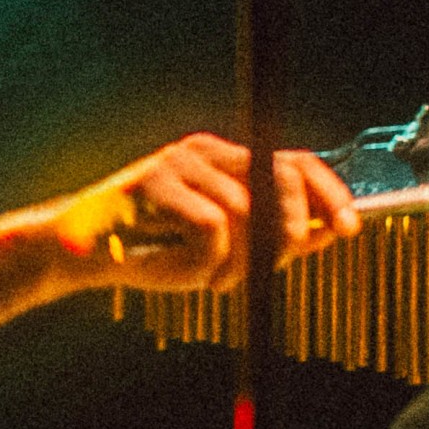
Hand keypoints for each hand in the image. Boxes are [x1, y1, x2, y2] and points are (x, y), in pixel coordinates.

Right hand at [53, 133, 358, 294]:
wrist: (78, 255)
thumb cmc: (148, 255)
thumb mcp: (223, 253)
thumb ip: (272, 240)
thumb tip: (331, 231)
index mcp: (223, 162)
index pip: (293, 162)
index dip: (329, 192)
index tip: (350, 226)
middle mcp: (205, 152)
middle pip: (280, 175)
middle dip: (293, 224)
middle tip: (284, 256)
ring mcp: (179, 162)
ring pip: (245, 212)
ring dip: (233, 261)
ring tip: (202, 276)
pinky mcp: (155, 180)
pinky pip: (211, 226)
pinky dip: (203, 261)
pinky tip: (175, 269)